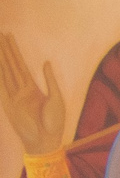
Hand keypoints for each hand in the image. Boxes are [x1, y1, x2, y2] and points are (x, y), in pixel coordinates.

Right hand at [0, 33, 66, 158]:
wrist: (47, 140)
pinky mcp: (8, 105)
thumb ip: (50, 80)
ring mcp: (13, 96)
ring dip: (0, 59)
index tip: (9, 37)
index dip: (14, 51)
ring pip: (4, 72)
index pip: (20, 65)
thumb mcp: (56, 98)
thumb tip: (45, 63)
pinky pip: (1, 86)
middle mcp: (20, 90)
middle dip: (4, 50)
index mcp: (32, 88)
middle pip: (10, 65)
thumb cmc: (55, 122)